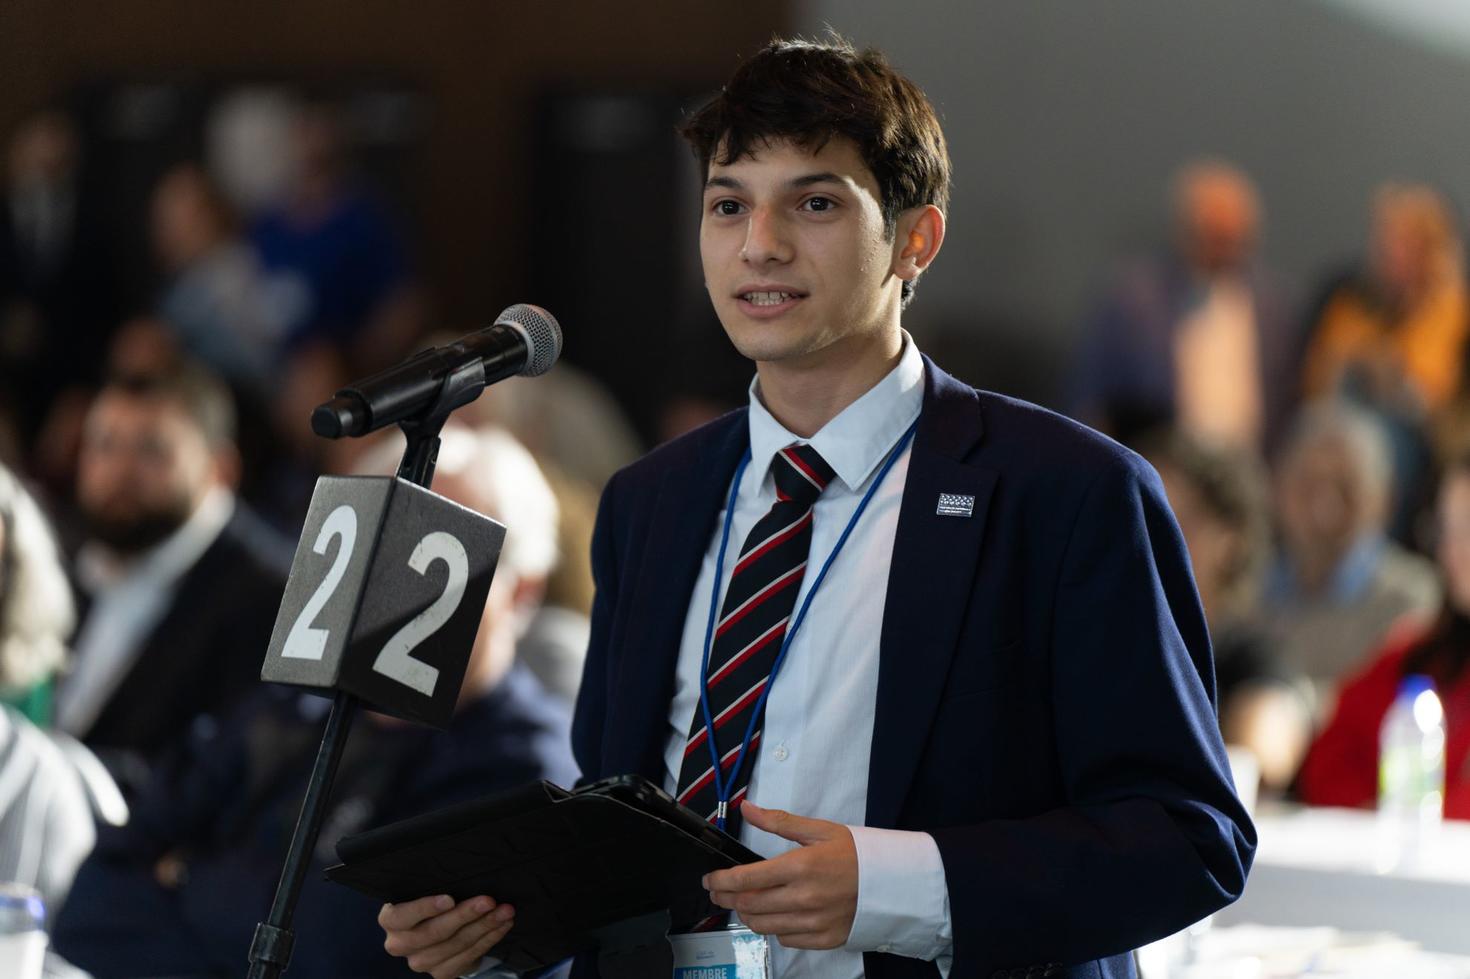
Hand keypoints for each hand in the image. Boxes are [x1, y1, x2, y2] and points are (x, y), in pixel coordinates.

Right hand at [378, 893, 514, 977]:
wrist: (437, 932)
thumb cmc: (431, 902)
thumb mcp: (425, 889)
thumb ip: (433, 884)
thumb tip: (460, 867)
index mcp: (391, 920)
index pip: (402, 916)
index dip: (425, 908)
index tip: (450, 899)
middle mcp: (400, 944)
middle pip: (434, 932)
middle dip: (465, 915)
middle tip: (489, 901)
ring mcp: (420, 962)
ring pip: (456, 944)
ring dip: (485, 926)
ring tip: (505, 911)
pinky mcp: (440, 974)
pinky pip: (468, 957)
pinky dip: (489, 939)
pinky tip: (502, 925)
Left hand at [703, 801, 857, 948]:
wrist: (894, 881)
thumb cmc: (856, 853)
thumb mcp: (819, 830)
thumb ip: (778, 822)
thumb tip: (747, 809)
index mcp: (800, 867)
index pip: (745, 880)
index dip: (720, 881)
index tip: (710, 879)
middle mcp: (804, 899)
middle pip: (748, 906)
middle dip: (726, 898)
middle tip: (719, 891)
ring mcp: (814, 923)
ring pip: (762, 926)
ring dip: (746, 915)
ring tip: (744, 902)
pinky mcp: (824, 939)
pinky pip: (785, 939)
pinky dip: (774, 928)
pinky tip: (776, 914)